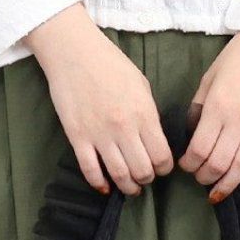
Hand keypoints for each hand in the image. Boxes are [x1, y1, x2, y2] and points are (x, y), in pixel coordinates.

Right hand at [24, 2, 174, 195]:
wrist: (74, 53)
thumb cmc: (110, 64)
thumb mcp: (141, 85)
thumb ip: (149, 114)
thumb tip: (154, 138)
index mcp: (144, 114)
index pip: (162, 156)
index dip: (165, 168)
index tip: (162, 167)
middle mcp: (124, 128)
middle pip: (142, 170)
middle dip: (147, 178)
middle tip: (145, 177)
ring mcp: (99, 135)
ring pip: (119, 175)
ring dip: (127, 186)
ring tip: (130, 186)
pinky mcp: (77, 137)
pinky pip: (90, 170)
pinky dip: (99, 183)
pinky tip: (105, 187)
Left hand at [178, 31, 239, 201]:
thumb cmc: (238, 57)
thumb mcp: (209, 78)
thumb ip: (199, 107)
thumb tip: (193, 133)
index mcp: (217, 108)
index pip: (198, 149)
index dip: (189, 164)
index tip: (186, 166)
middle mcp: (239, 120)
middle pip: (218, 163)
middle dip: (205, 177)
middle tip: (200, 179)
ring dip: (228, 184)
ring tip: (218, 191)